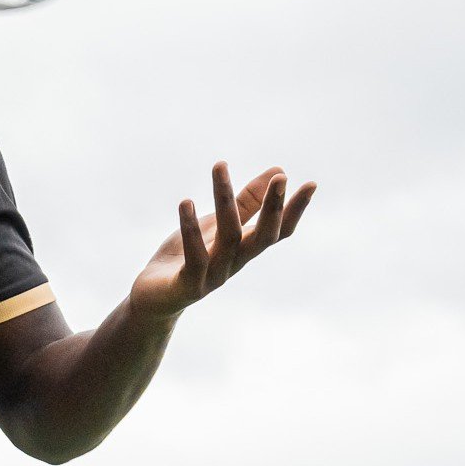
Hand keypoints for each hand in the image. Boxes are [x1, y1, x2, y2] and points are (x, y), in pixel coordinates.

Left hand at [127, 162, 316, 321]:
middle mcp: (235, 263)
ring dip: (224, 201)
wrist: (153, 299)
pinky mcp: (188, 284)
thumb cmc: (187, 259)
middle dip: (273, 208)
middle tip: (282, 178)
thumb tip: (277, 171)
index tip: (312, 184)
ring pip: (227, 238)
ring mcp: (213, 276)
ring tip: (220, 166)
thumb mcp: (216, 226)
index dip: (295, 210)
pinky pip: (194, 256)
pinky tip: (186, 202)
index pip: (278, 231)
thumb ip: (245, 203)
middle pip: (262, 237)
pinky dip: (191, 229)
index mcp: (244, 249)